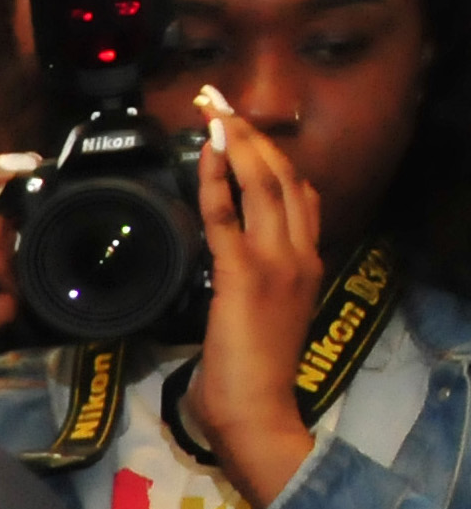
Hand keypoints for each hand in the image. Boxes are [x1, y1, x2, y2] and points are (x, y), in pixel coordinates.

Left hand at [187, 92, 325, 507]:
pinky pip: (226, 216)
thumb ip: (254, 279)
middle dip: (253, 133)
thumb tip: (230, 259)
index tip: (246, 130)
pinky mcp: (243, 275)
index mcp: (307, 262)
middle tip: (223, 100)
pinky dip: (214, 180)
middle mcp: (300, 254)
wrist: (257, 408)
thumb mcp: (263, 313)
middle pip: (284, 176)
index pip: (300, 195)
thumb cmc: (251, 371)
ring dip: (237, 142)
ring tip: (214, 111)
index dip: (273, 156)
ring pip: (263, 184)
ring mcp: (276, 262)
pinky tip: (202, 155)